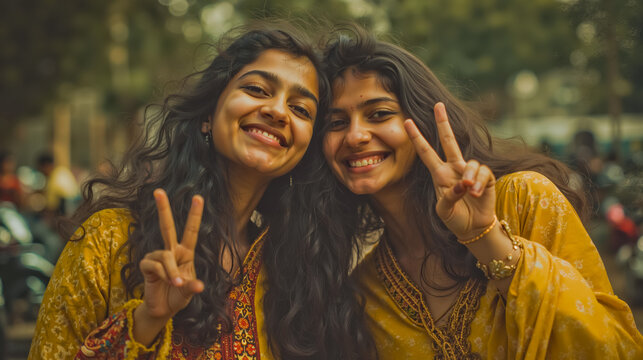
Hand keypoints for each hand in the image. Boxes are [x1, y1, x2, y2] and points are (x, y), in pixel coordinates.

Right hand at [138, 189, 204, 320]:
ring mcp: (157, 256)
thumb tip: (199, 286)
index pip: (191, 230)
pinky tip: (164, 283)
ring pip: (165, 256)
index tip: (198, 197)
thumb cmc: (179, 297)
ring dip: (172, 273)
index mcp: (186, 252)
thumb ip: (192, 287)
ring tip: (175, 284)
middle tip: (158, 190)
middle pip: (166, 226)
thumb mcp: (189, 292)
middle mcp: (171, 250)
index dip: (194, 215)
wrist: (163, 309)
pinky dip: (163, 275)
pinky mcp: (146, 265)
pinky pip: (155, 265)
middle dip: (163, 208)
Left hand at [403, 102, 495, 240]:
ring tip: (469, 192)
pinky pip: (483, 172)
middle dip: (443, 123)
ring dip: (470, 178)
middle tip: (438, 105)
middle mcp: (453, 168)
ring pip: (470, 163)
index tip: (406, 122)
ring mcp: (469, 171)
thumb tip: (462, 184)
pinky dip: (480, 183)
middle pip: (448, 140)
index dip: (416, 137)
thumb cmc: (455, 218)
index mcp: (439, 174)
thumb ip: (449, 197)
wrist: (473, 228)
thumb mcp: (444, 211)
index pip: (426, 152)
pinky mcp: (486, 177)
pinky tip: (477, 194)